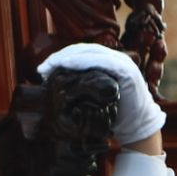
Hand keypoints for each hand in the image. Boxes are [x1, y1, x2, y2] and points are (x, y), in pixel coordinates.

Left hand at [39, 42, 164, 144]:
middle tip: (42, 68)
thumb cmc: (110, 112)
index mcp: (106, 62)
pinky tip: (70, 64)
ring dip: (69, 57)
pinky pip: (105, 62)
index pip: (80, 53)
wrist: (134, 125)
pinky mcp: (127, 72)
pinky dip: (86, 61)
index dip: (60, 57)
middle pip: (84, 50)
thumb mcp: (90, 96)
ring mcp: (122, 63)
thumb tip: (51, 83)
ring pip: (92, 52)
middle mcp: (115, 59)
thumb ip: (78, 85)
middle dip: (60, 57)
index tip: (42, 70)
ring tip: (52, 65)